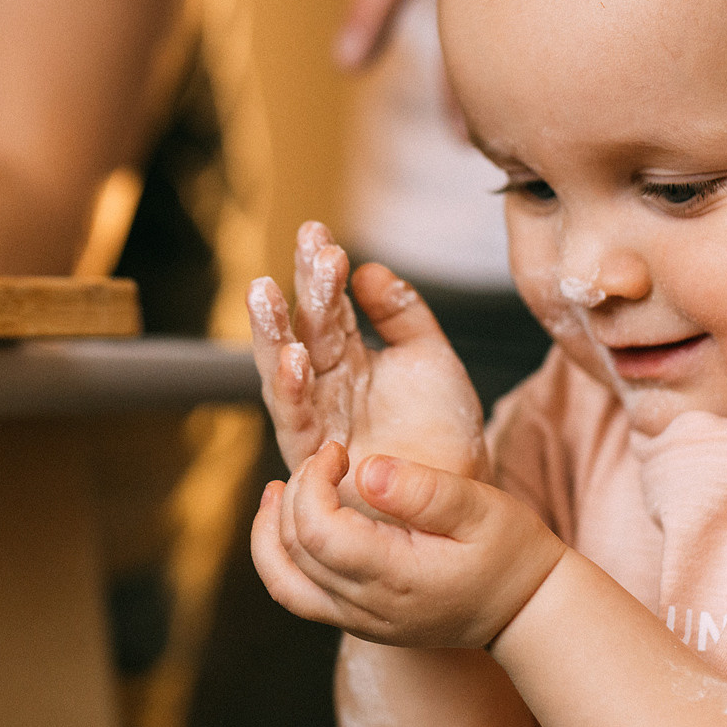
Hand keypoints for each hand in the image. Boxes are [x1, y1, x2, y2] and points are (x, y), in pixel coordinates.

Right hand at [248, 220, 487, 476]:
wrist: (460, 493)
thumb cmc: (443, 431)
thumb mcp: (429, 356)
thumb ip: (401, 313)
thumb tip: (369, 268)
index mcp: (347, 356)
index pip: (327, 306)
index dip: (319, 270)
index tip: (317, 233)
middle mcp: (324, 385)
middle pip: (301, 330)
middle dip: (298, 288)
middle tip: (303, 248)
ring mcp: (317, 419)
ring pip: (283, 369)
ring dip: (273, 332)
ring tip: (266, 292)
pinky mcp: (315, 457)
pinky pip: (296, 420)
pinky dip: (291, 389)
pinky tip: (294, 357)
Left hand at [252, 441, 563, 648]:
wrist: (524, 610)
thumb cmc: (509, 553)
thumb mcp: (482, 510)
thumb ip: (424, 491)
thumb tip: (366, 469)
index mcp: (396, 577)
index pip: (317, 532)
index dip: (312, 481)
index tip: (338, 451)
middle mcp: (367, 607)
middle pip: (292, 550)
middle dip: (295, 493)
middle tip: (324, 458)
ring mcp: (358, 620)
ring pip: (282, 580)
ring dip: (270, 530)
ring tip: (280, 488)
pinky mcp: (355, 620)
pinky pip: (296, 594)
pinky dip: (280, 556)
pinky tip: (290, 521)